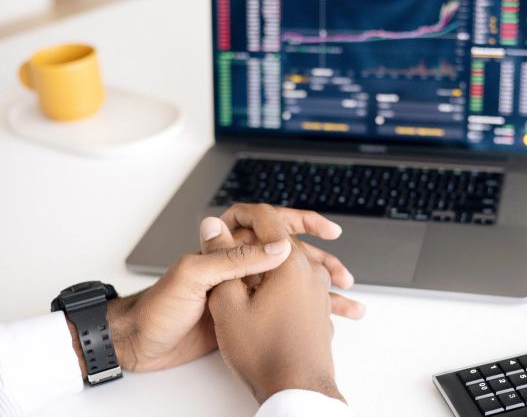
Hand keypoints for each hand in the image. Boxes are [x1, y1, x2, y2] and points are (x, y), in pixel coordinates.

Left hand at [68, 205, 361, 374]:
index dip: (300, 222)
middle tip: (343, 275)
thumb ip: (232, 258)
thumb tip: (276, 245)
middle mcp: (238, 263)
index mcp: (226, 246)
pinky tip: (324, 321)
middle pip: (288, 254)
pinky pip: (280, 307)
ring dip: (319, 289)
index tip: (326, 229)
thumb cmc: (159, 306)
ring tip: (347, 301)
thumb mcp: (193, 276)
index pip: (269, 223)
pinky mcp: (244, 312)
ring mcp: (243, 288)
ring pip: (290, 282)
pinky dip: (303, 313)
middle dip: (319, 262)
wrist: (142, 342)